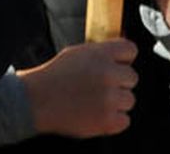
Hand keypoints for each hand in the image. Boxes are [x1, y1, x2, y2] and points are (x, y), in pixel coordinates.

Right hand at [18, 39, 138, 137]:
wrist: (37, 100)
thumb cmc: (54, 77)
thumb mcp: (77, 53)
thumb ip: (101, 53)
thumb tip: (121, 54)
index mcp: (101, 54)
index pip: (131, 50)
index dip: (124, 59)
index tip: (119, 64)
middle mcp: (108, 74)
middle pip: (132, 77)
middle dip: (119, 82)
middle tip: (102, 86)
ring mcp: (109, 98)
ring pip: (130, 99)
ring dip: (117, 102)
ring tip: (97, 101)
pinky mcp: (108, 120)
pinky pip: (125, 120)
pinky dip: (114, 120)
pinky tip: (98, 113)